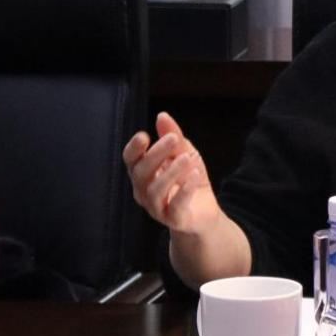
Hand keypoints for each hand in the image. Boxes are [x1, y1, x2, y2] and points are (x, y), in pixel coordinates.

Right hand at [123, 111, 221, 235]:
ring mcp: (157, 208)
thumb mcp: (185, 153)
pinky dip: (185, 191)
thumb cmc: (189, 180)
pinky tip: (195, 174)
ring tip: (188, 157)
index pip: (130, 160)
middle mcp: (144, 192)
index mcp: (143, 174)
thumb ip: (174, 137)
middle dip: (156, 154)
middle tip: (173, 138)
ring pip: (155, 190)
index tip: (144, 135)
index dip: (134, 149)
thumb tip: (162, 115)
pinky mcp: (174, 220)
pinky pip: (175, 206)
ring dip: (171, 172)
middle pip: (140, 173)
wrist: (205, 214)